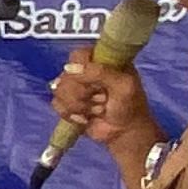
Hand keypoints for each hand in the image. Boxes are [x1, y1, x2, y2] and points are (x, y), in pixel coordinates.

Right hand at [50, 49, 158, 171]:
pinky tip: (86, 118)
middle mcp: (85, 72)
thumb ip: (99, 72)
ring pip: (59, 90)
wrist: (124, 133)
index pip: (78, 55)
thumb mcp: (123, 85)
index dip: (81, 69)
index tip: (95, 82)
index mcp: (101, 60)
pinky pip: (56, 104)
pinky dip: (71, 114)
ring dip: (79, 105)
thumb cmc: (130, 106)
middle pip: (66, 74)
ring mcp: (74, 88)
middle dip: (83, 93)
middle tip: (102, 99)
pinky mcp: (67, 104)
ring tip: (97, 110)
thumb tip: (69, 69)